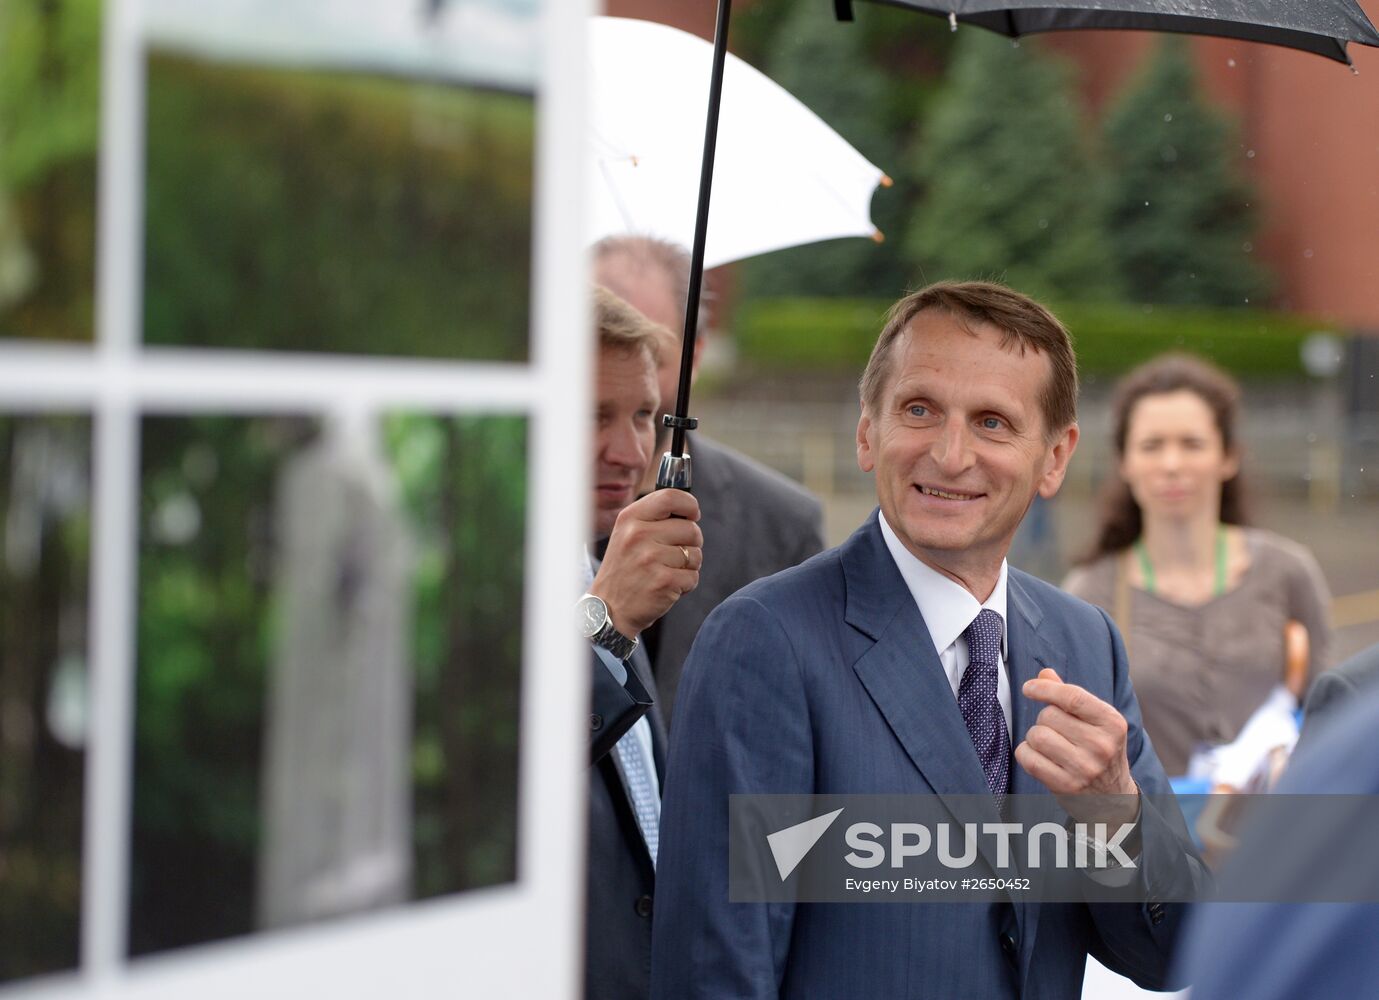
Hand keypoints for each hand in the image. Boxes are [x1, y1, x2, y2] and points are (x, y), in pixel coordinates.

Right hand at [590, 489, 702, 637]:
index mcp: (630, 518)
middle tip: (674, 555)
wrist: (609, 610)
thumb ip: (653, 518)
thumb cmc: (625, 569)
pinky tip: (667, 587)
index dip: (689, 505)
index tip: (693, 516)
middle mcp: (638, 535)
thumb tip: (690, 509)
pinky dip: (686, 584)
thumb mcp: (627, 535)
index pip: (670, 497)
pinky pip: (693, 576)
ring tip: (667, 572)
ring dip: (689, 566)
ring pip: (696, 554)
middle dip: (691, 543)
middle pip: (691, 529)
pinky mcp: (663, 582)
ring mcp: (650, 559)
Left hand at [1016, 668, 1139, 826]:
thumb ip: (1071, 697)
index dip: (1045, 689)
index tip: (1029, 688)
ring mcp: (1084, 768)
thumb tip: (1044, 674)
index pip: (1073, 697)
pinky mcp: (1066, 786)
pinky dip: (1026, 753)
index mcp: (1112, 723)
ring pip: (1036, 735)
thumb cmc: (1099, 750)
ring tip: (1049, 744)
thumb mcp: (1096, 722)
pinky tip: (1039, 757)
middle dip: (1044, 719)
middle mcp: (1101, 745)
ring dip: (1034, 737)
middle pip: (1048, 716)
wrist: (1113, 798)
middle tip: (1056, 731)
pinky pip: (1028, 757)